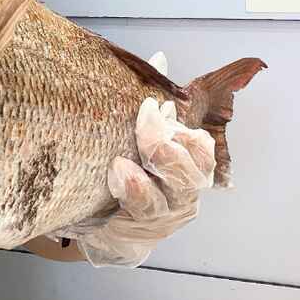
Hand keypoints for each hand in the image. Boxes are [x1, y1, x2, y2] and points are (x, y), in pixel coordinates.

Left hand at [77, 54, 215, 267]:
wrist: (95, 218)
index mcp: (187, 168)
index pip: (203, 151)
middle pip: (190, 178)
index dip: (184, 130)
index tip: (157, 107)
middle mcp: (180, 198)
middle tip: (144, 127)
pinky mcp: (131, 240)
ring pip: (162, 205)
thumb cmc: (124, 167)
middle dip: (167, 150)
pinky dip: (123, 205)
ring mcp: (157, 222)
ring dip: (144, 184)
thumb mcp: (140, 135)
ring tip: (121, 166)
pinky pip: (131, 229)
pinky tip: (112, 186)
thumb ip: (154, 102)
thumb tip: (158, 59)